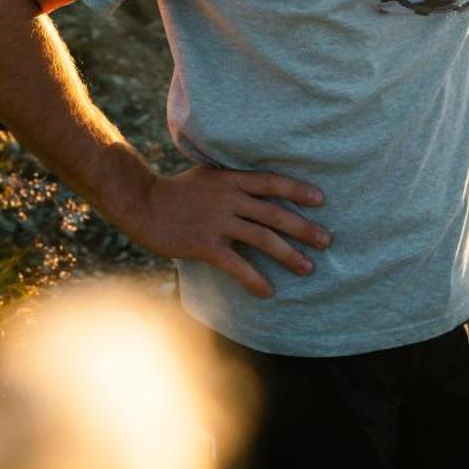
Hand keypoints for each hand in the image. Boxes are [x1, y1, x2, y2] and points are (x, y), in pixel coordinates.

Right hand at [124, 166, 329, 298]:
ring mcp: (217, 221)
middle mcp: (229, 198)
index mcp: (231, 179)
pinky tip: (268, 292)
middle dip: (303, 228)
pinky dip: (254, 279)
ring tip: (307, 268)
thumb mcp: (208, 176)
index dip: (297, 190)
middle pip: (274, 213)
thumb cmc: (176, 191)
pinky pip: (236, 264)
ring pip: (262, 238)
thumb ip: (233, 182)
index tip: (320, 198)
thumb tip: (257, 189)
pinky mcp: (205, 244)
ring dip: (288, 255)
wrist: (143, 203)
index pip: (271, 183)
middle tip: (326, 240)